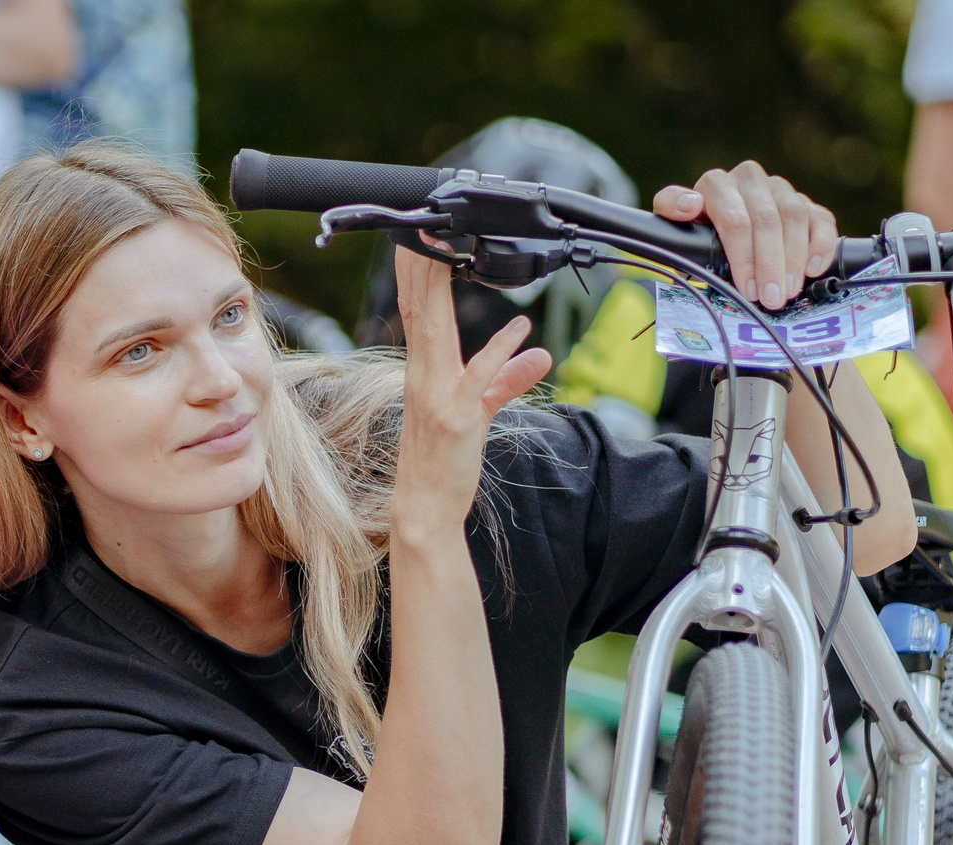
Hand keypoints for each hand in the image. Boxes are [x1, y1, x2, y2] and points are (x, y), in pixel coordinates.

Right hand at [392, 244, 550, 533]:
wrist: (425, 507)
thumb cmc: (443, 462)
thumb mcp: (478, 412)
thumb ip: (506, 379)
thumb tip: (537, 354)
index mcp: (424, 373)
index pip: (418, 314)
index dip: (416, 277)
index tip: (416, 240)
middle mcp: (424, 378)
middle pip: (422, 313)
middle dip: (421, 269)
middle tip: (419, 228)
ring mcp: (438, 397)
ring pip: (438, 334)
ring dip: (440, 293)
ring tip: (446, 255)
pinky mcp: (459, 419)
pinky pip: (480, 379)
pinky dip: (499, 352)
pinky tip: (519, 326)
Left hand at [653, 162, 839, 313]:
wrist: (714, 230)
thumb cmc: (694, 234)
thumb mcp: (675, 227)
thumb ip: (671, 209)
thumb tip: (690, 205)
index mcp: (716, 184)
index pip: (735, 220)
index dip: (744, 258)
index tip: (748, 290)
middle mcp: (749, 179)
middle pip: (767, 220)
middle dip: (771, 264)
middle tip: (772, 298)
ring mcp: (778, 188)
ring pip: (795, 217)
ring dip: (794, 258)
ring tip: (789, 291)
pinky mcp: (804, 201)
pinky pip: (820, 218)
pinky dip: (821, 244)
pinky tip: (814, 268)